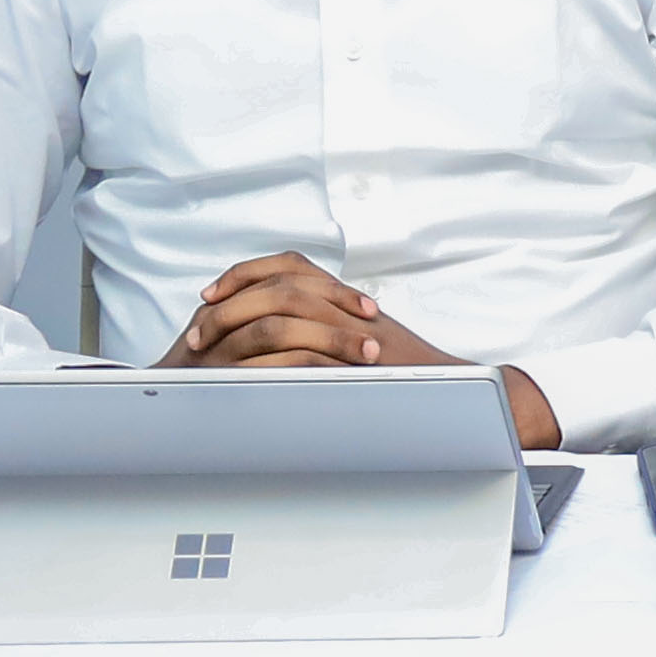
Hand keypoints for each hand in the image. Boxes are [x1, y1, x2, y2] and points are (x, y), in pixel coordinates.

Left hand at [166, 251, 553, 447]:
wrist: (457, 391)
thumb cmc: (412, 379)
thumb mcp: (360, 350)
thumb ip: (326, 339)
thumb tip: (278, 348)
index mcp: (344, 298)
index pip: (287, 264)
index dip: (244, 275)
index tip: (209, 294)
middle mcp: (347, 302)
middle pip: (276, 279)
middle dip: (228, 300)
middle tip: (198, 327)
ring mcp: (353, 323)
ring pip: (281, 302)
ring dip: (236, 321)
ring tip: (206, 346)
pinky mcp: (358, 349)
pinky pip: (303, 340)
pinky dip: (264, 348)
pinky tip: (239, 362)